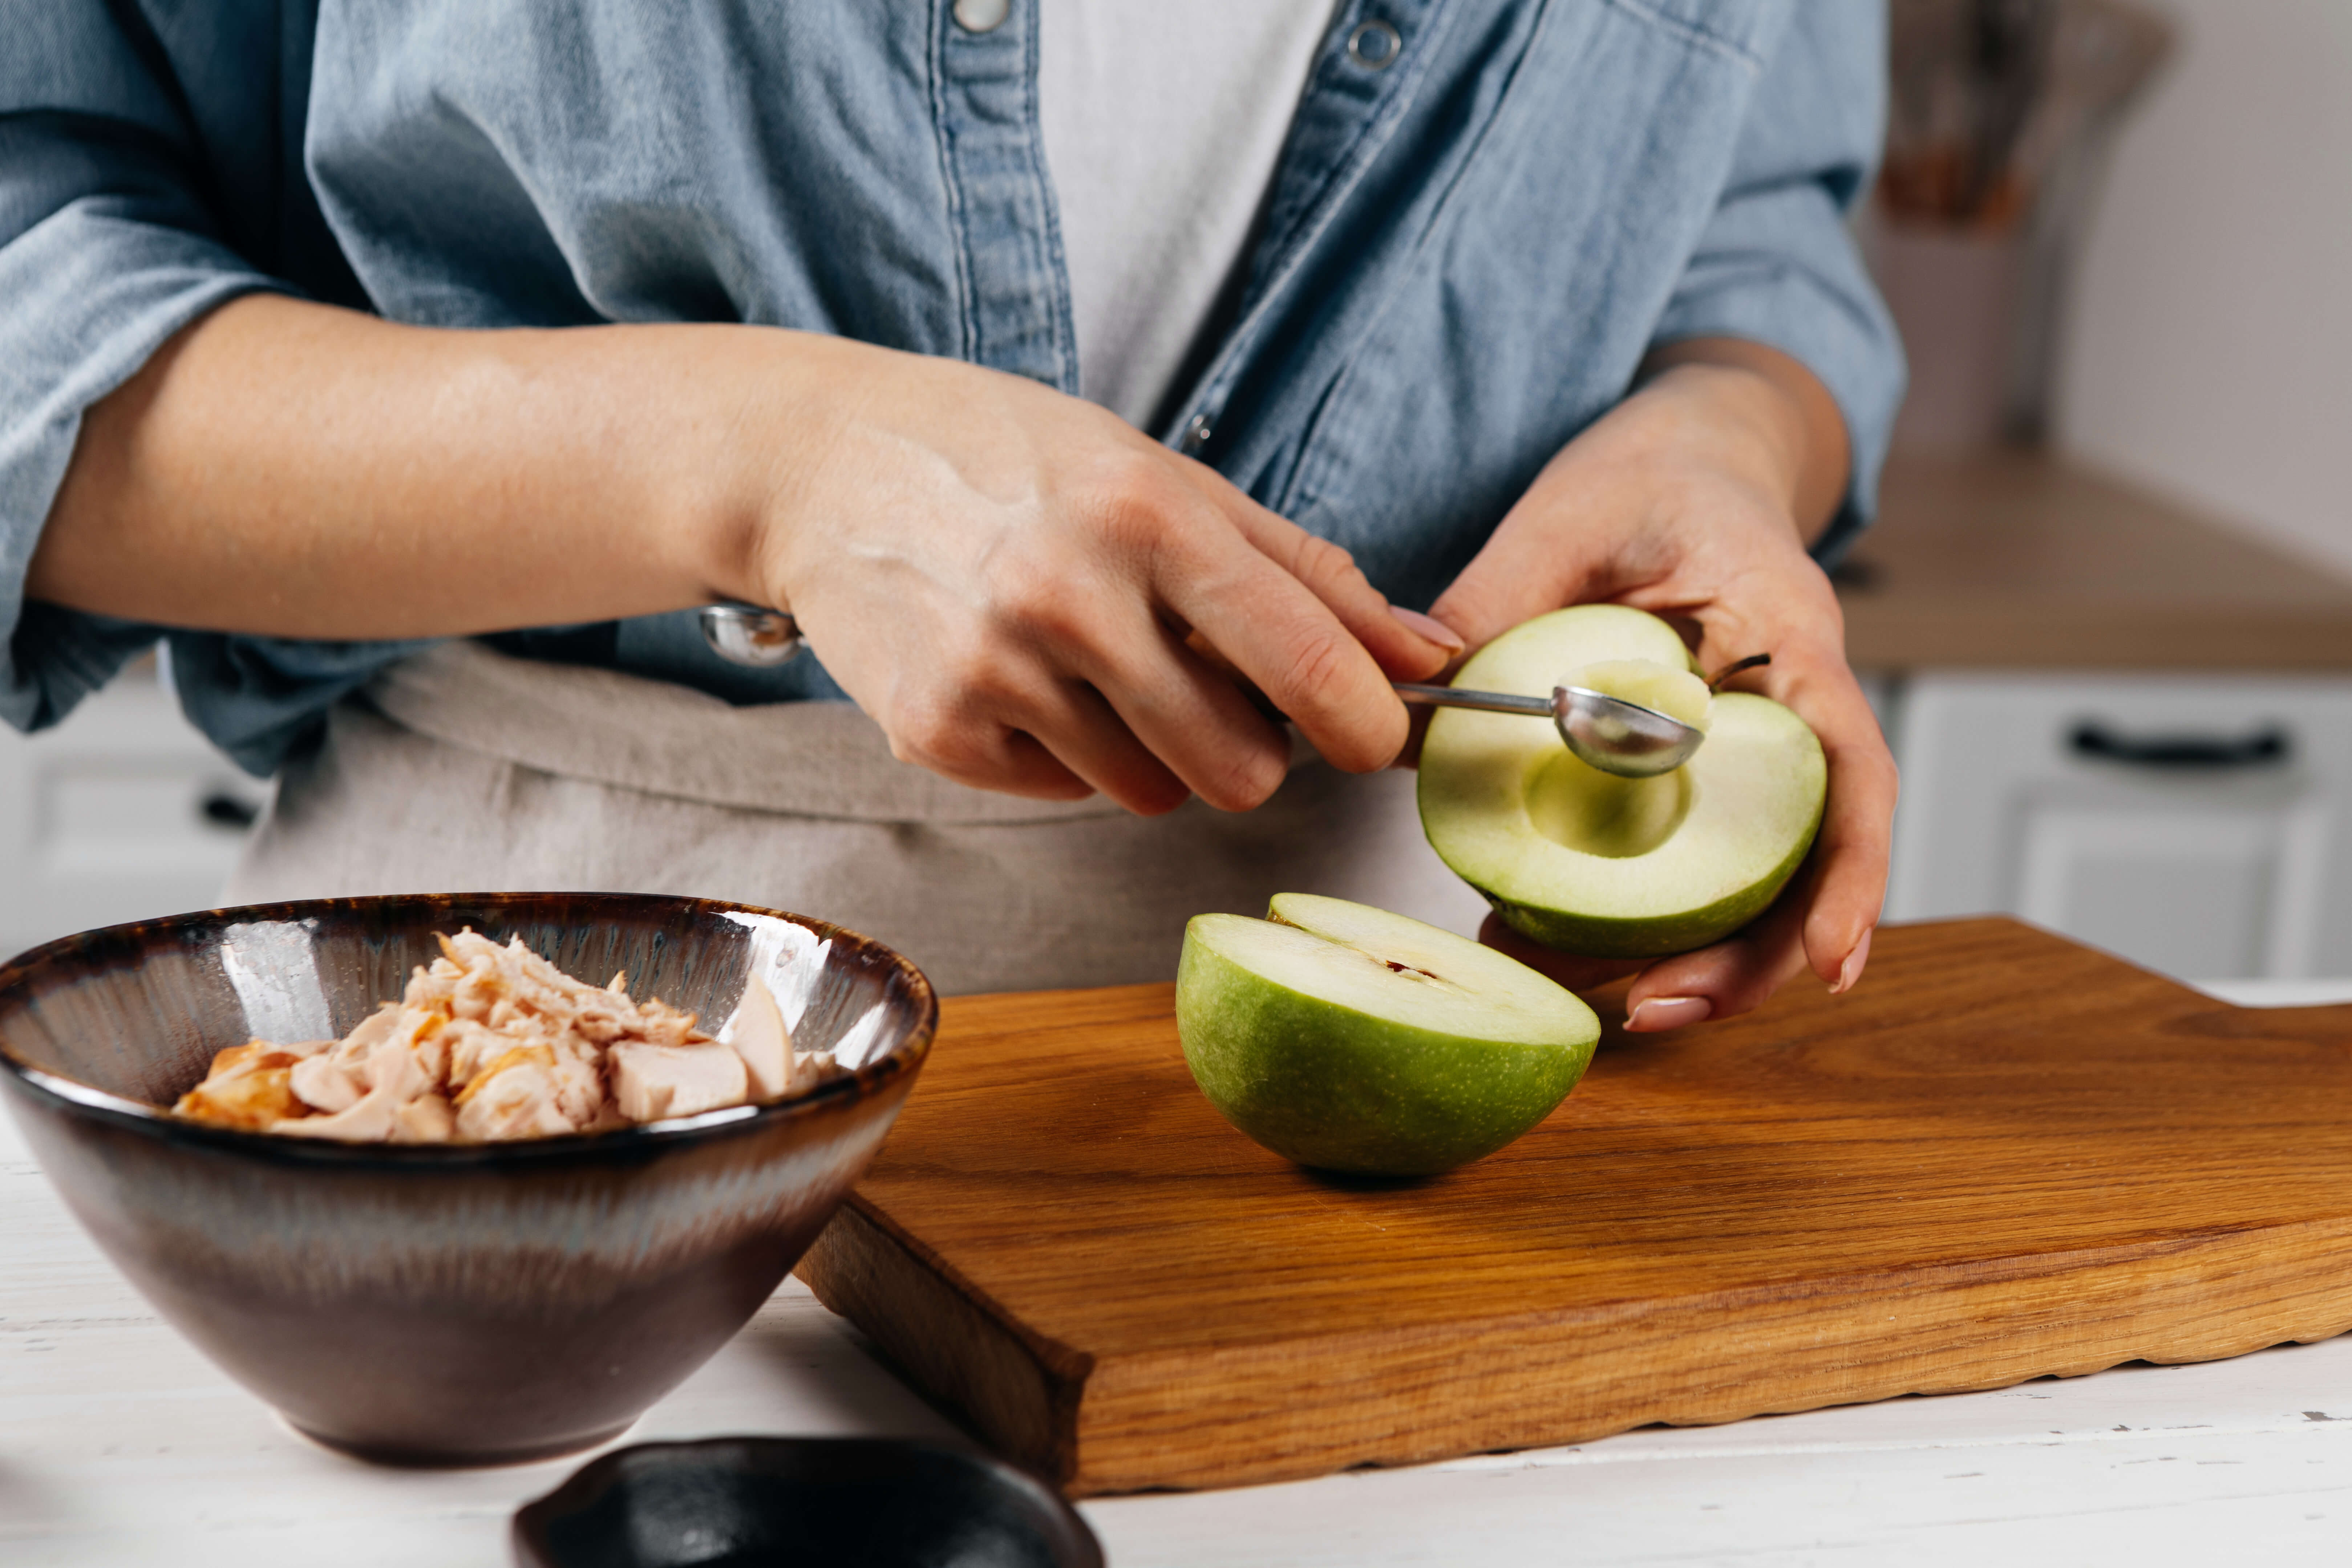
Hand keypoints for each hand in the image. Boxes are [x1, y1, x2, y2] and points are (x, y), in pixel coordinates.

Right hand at [743, 340, 1457, 814]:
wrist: (827, 463)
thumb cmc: (1016, 460)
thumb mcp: (1168, 478)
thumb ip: (1306, 574)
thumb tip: (1427, 655)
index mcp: (1149, 516)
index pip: (1306, 662)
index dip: (1367, 723)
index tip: (1377, 734)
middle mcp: (1071, 597)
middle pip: (1240, 768)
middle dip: (1246, 746)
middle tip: (1206, 687)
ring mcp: (996, 671)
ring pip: (1154, 793)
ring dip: (1151, 749)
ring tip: (1095, 663)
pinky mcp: (938, 732)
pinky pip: (1066, 793)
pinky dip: (1065, 754)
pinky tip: (1024, 677)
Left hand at [1425, 343, 1895, 1025]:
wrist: (1687, 458)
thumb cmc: (1646, 473)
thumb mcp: (1567, 514)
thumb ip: (1497, 601)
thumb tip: (1404, 708)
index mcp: (1789, 635)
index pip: (1849, 770)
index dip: (1848, 874)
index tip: (1828, 965)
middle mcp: (1796, 709)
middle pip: (1804, 861)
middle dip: (1745, 959)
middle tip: (1651, 1015)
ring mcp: (1758, 752)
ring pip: (1750, 883)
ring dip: (1685, 956)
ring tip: (1591, 1003)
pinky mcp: (1712, 775)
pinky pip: (1694, 862)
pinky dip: (1637, 918)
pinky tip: (1549, 942)